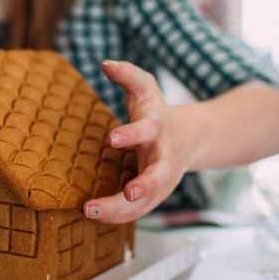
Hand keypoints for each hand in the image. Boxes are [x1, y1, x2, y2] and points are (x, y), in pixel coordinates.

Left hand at [83, 60, 187, 223]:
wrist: (188, 137)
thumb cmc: (155, 110)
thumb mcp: (145, 87)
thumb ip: (127, 74)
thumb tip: (105, 63)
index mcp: (159, 128)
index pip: (148, 129)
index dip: (131, 133)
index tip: (112, 137)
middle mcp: (163, 157)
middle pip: (158, 176)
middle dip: (143, 186)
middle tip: (126, 193)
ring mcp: (161, 180)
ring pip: (146, 201)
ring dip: (120, 208)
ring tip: (90, 211)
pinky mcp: (154, 196)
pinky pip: (137, 210)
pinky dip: (118, 215)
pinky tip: (96, 216)